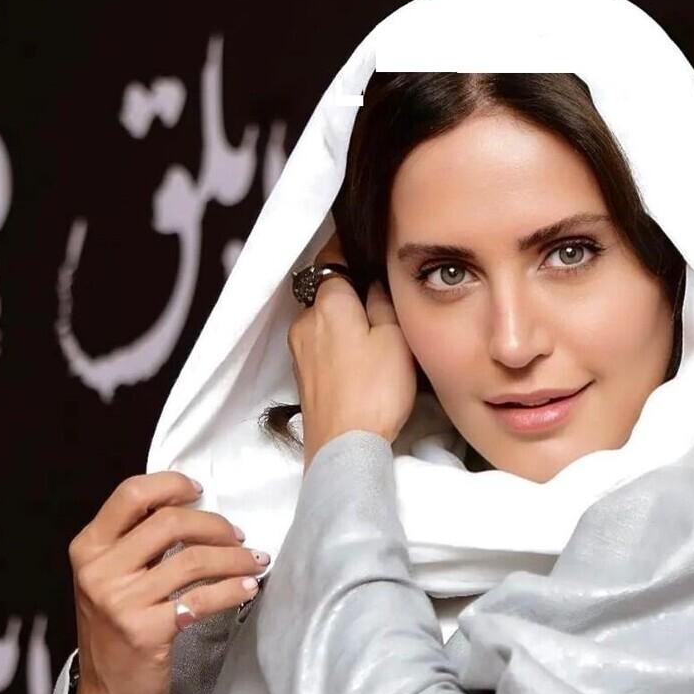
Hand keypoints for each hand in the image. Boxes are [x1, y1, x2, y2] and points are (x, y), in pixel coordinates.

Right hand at [68, 472, 268, 693]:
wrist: (110, 693)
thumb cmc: (119, 628)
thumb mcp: (113, 577)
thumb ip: (138, 542)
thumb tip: (191, 506)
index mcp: (89, 548)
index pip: (130, 495)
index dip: (171, 485)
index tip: (200, 491)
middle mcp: (100, 570)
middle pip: (169, 523)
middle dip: (214, 525)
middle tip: (237, 536)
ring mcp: (121, 602)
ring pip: (192, 560)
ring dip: (233, 558)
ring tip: (254, 561)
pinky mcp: (147, 631)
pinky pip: (202, 599)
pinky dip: (232, 589)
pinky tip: (248, 587)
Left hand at [287, 233, 417, 470]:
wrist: (344, 448)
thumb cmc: (375, 392)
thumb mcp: (394, 338)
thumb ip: (383, 301)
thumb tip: (374, 282)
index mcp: (327, 303)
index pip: (333, 257)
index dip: (352, 248)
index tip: (369, 245)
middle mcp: (305, 321)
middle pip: (326, 289)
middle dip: (350, 289)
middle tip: (381, 295)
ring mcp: (299, 350)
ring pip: (322, 318)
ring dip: (344, 319)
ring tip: (374, 333)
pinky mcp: (303, 376)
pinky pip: (319, 344)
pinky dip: (337, 343)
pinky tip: (359, 359)